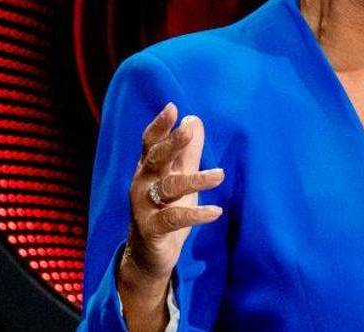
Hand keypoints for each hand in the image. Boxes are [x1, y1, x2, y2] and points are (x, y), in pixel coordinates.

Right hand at [120, 102, 225, 288]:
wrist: (148, 256)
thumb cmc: (166, 210)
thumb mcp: (179, 178)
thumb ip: (187, 152)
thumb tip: (194, 118)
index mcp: (149, 169)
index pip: (151, 143)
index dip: (160, 125)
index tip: (172, 107)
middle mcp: (143, 184)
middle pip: (156, 159)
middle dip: (171, 144)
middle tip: (188, 129)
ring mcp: (144, 207)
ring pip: (169, 188)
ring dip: (195, 179)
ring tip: (220, 174)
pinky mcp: (152, 229)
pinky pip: (174, 219)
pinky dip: (196, 214)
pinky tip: (216, 211)